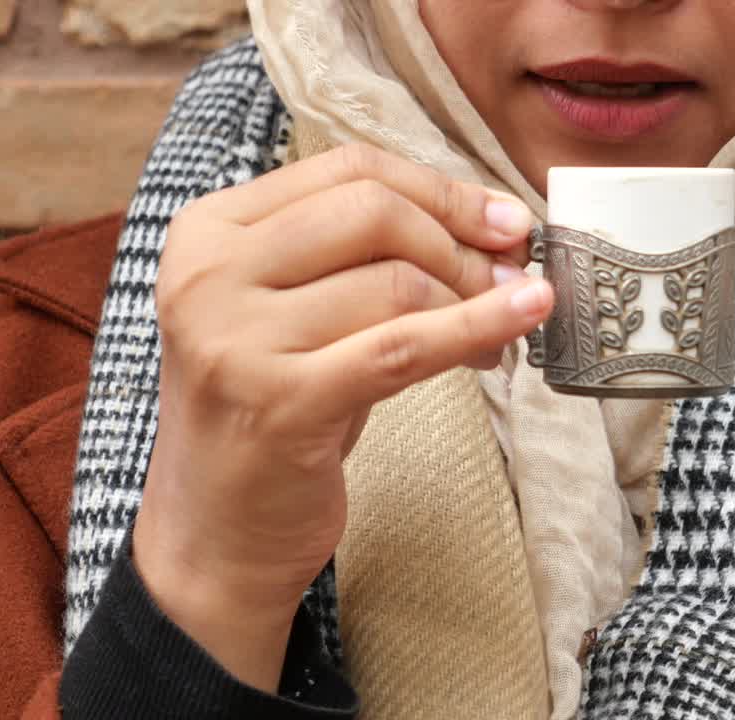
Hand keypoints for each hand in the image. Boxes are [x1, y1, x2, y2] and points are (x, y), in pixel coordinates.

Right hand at [131, 144, 550, 691]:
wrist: (214, 535)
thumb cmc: (274, 414)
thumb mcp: (300, 315)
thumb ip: (368, 259)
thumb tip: (492, 225)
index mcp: (209, 232)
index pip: (348, 170)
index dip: (441, 188)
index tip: (503, 217)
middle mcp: (208, 274)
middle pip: (373, 212)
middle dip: (462, 238)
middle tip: (513, 271)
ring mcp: (236, 340)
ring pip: (397, 281)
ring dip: (474, 298)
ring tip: (503, 330)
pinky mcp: (280, 404)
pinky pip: (403, 348)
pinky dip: (477, 326)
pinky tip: (525, 316)